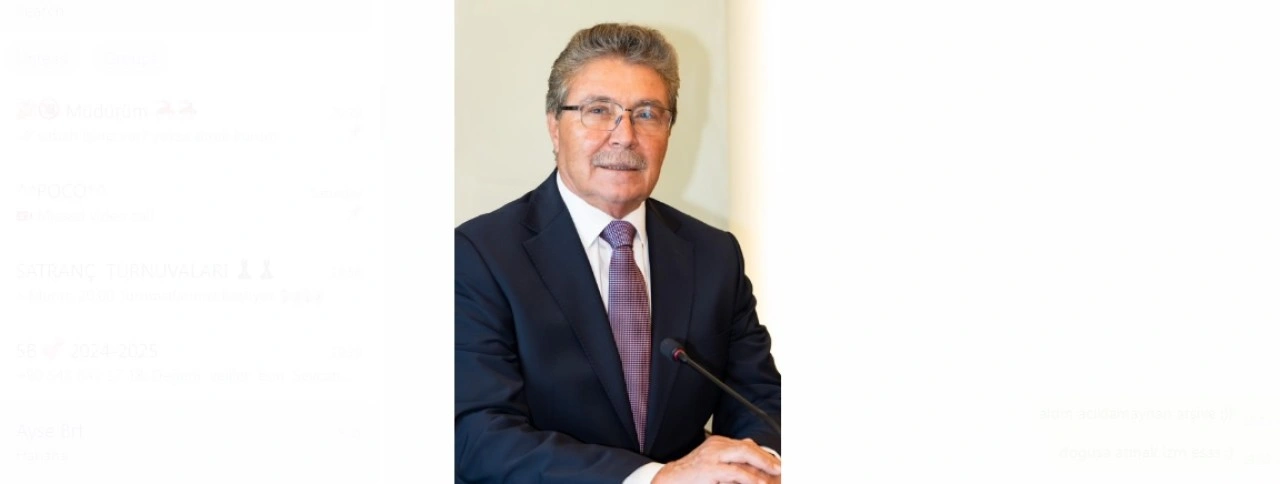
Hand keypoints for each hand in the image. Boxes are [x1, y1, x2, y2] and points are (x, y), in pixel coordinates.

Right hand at [653, 436, 781, 483]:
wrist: (669, 480)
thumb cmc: (691, 476)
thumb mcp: (713, 466)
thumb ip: (730, 466)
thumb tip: (752, 472)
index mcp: (718, 443)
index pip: (746, 444)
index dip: (763, 454)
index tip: (776, 464)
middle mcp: (716, 446)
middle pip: (747, 446)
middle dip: (766, 457)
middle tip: (781, 467)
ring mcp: (712, 456)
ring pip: (744, 454)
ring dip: (763, 464)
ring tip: (776, 473)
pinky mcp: (709, 469)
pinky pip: (734, 471)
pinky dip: (750, 477)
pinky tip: (759, 482)